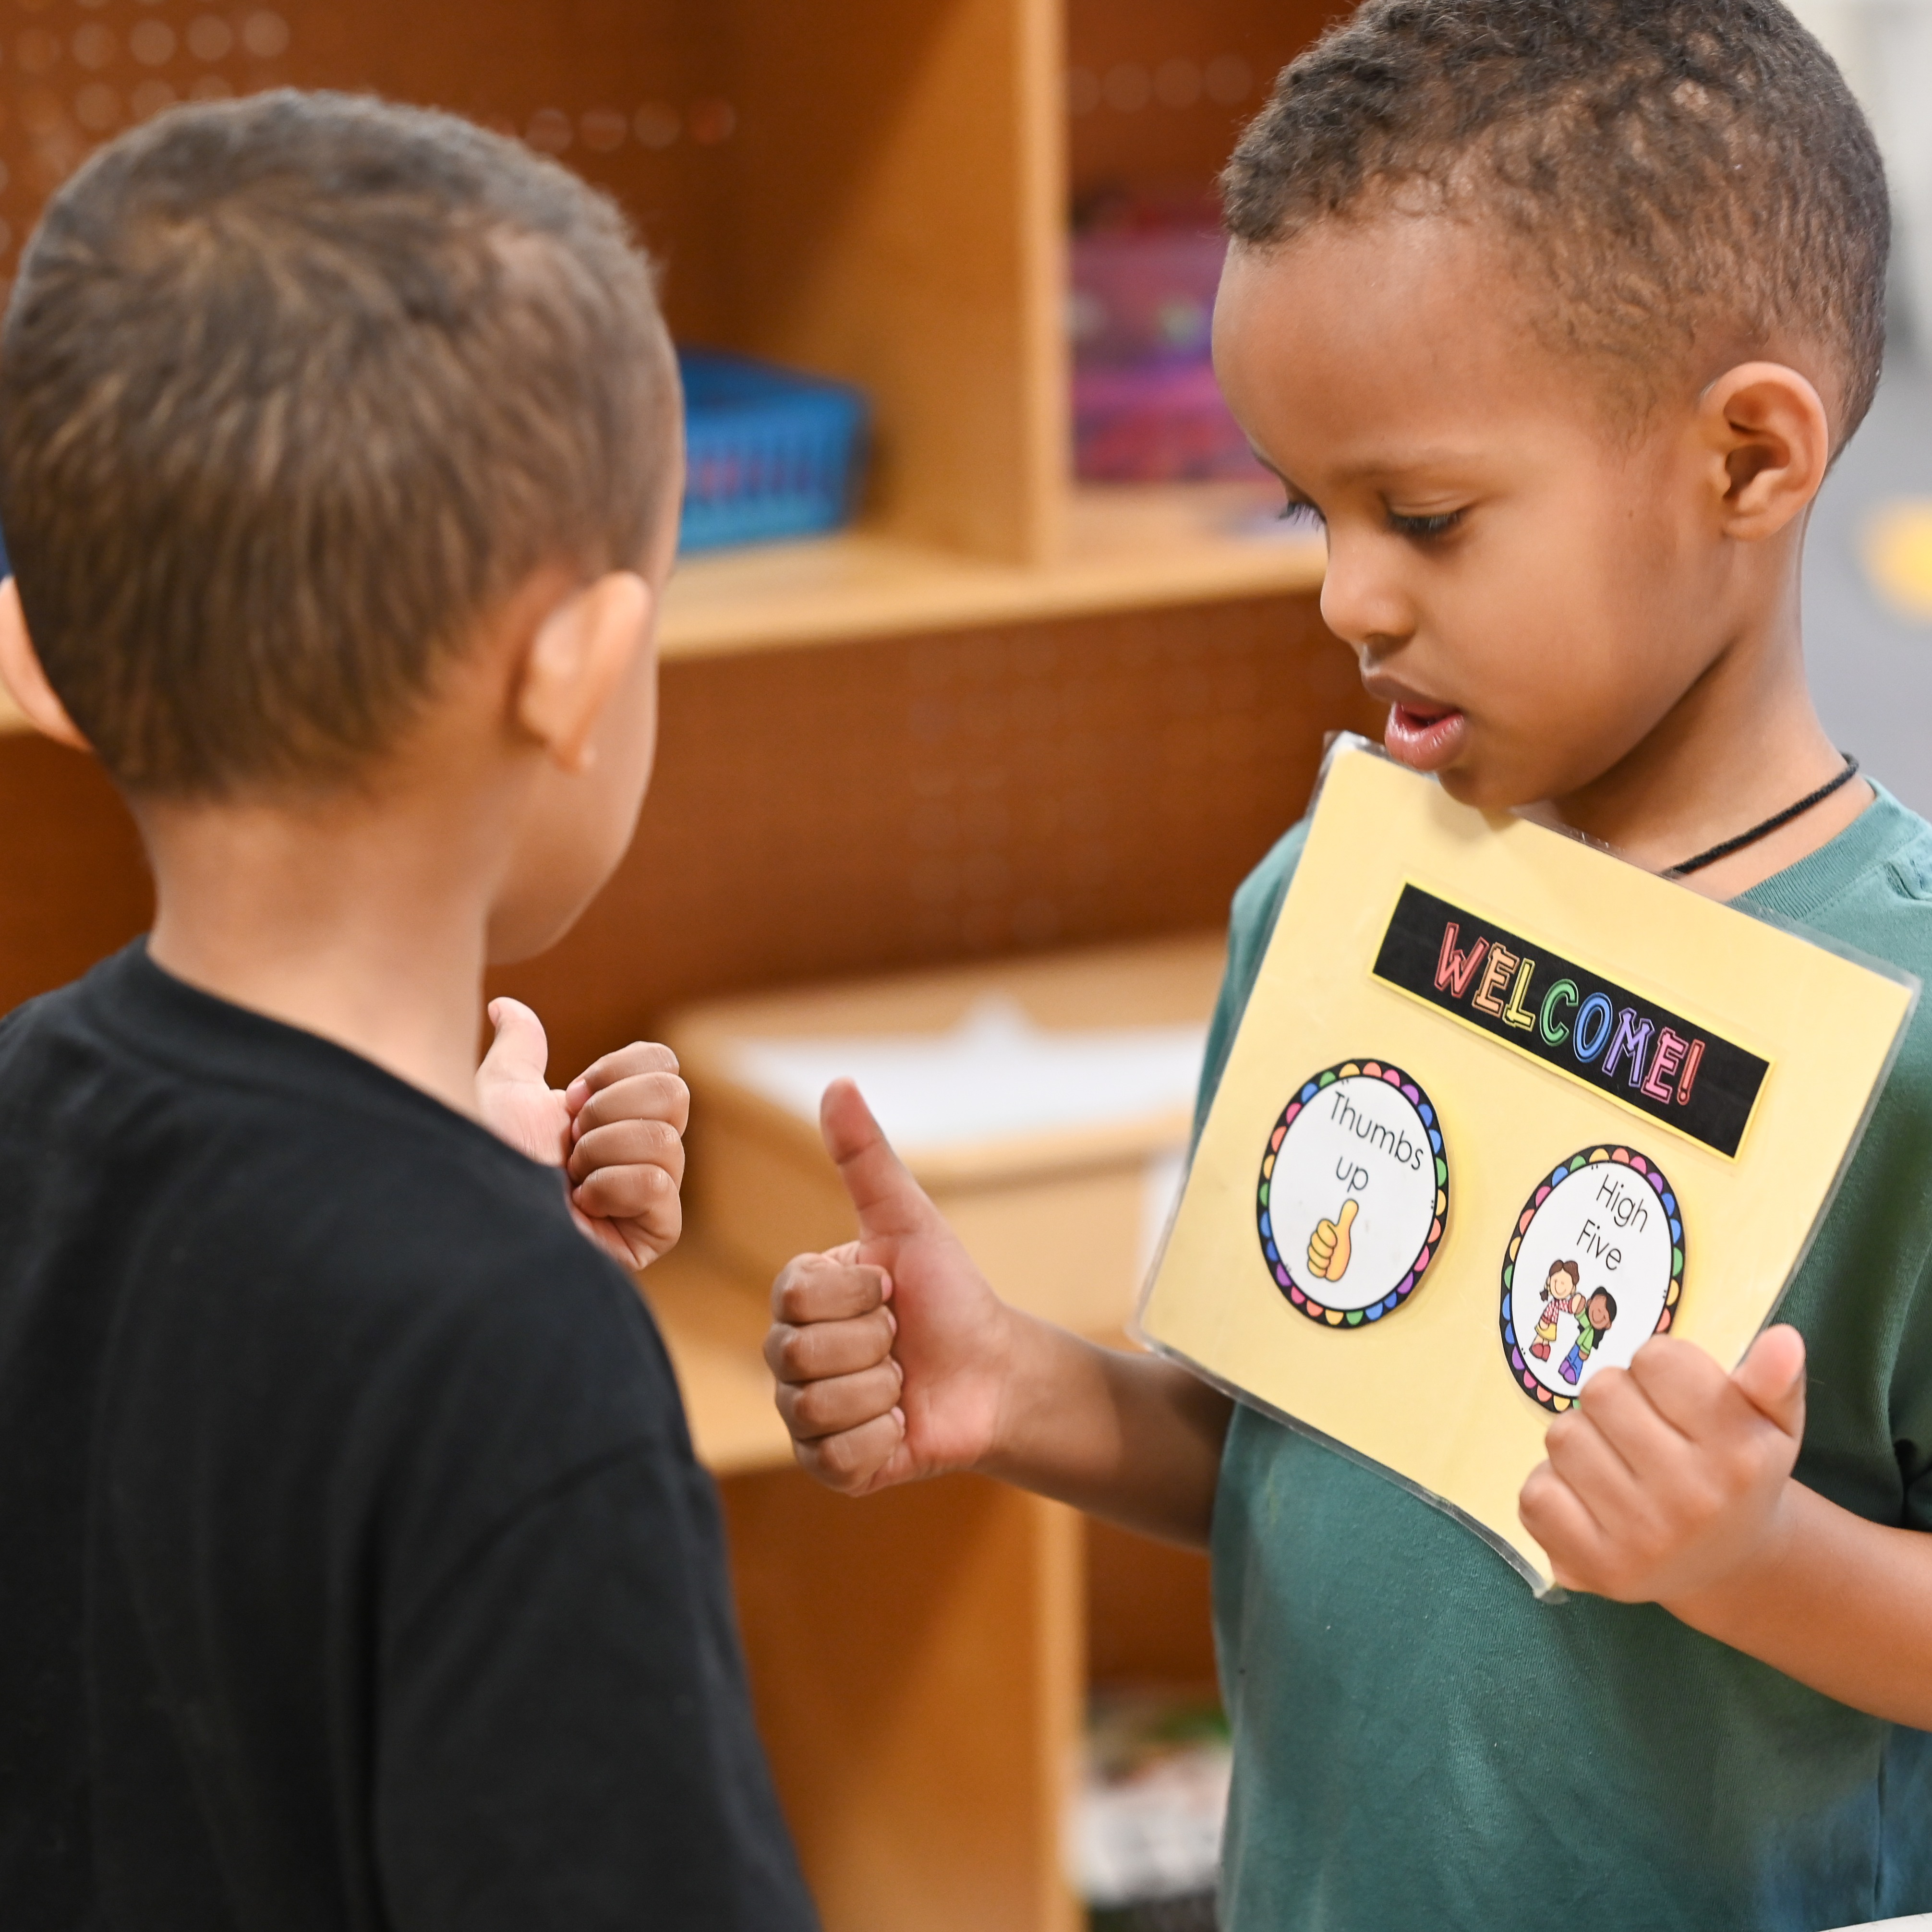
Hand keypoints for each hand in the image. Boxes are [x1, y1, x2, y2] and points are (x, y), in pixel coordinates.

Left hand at [476, 997, 688, 1270]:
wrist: (475, 1219)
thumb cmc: (486, 1160)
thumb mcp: (502, 1094)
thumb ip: (517, 1050)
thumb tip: (504, 1007)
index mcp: (617, 1114)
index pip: (663, 1064)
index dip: (615, 1071)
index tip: (570, 1098)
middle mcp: (641, 1151)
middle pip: (674, 1094)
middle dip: (608, 1110)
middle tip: (571, 1139)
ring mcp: (652, 1195)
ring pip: (665, 1140)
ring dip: (601, 1151)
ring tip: (569, 1179)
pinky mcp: (654, 1234)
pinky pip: (657, 1184)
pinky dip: (610, 1187)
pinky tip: (582, 1207)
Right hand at [765, 1078, 1015, 1495]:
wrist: (996, 1372)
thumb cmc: (950, 1293)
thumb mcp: (909, 1221)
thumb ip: (866, 1156)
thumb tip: (838, 1082)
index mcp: (796, 1298)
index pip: (795, 1296)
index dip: (861, 1294)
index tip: (891, 1291)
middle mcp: (786, 1355)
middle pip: (798, 1354)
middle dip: (874, 1344)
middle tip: (900, 1340)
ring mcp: (803, 1414)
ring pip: (817, 1406)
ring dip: (883, 1391)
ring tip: (903, 1382)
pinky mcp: (829, 1466)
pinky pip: (837, 1456)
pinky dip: (884, 1439)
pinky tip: (901, 1424)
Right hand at [1308, 1197, 1357, 1281]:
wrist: (1346, 1265)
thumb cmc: (1343, 1245)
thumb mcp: (1344, 1232)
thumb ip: (1346, 1218)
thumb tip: (1352, 1202)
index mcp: (1324, 1231)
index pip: (1321, 1229)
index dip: (1328, 1236)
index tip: (1335, 1241)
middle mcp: (1317, 1241)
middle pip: (1315, 1243)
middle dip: (1326, 1250)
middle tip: (1333, 1252)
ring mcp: (1314, 1253)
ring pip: (1312, 1256)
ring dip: (1324, 1261)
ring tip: (1330, 1261)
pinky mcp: (1314, 1265)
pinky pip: (1311, 1267)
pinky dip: (1320, 1270)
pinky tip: (1326, 1269)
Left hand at [1518, 1325, 1805, 1601]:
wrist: (1728, 1565)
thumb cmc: (1741, 1474)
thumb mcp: (1772, 1424)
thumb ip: (1774, 1377)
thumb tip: (1783, 1337)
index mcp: (1738, 1453)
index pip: (1657, 1359)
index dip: (1658, 1367)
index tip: (1674, 1394)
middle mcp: (1693, 1499)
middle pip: (1601, 1391)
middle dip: (1615, 1401)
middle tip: (1641, 1431)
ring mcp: (1643, 1538)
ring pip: (1562, 1437)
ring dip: (1580, 1441)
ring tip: (1618, 1463)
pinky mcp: (1597, 1568)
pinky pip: (1536, 1493)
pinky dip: (1552, 1487)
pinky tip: (1590, 1500)